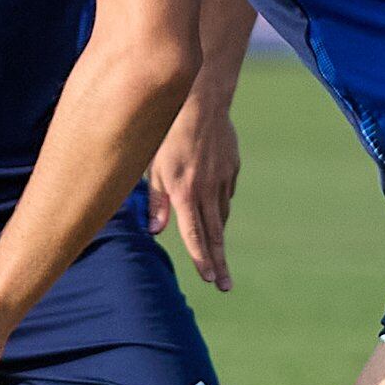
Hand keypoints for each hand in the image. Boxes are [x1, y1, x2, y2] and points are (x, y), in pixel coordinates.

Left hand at [147, 92, 238, 290]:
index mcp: (185, 191)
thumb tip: (156, 231)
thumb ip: (156, 200)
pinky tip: (213, 204)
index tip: (209, 279)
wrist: (201, 99)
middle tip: (224, 286)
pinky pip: (226, 192)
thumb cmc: (167, 130)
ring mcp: (223, 178)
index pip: (195, 235)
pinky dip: (220, 203)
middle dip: (219, 263)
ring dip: (218, 235)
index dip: (202, 259)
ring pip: (222, 214)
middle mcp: (207, 189)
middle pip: (216, 235)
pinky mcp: (232, 166)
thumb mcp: (152, 165)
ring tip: (216, 255)